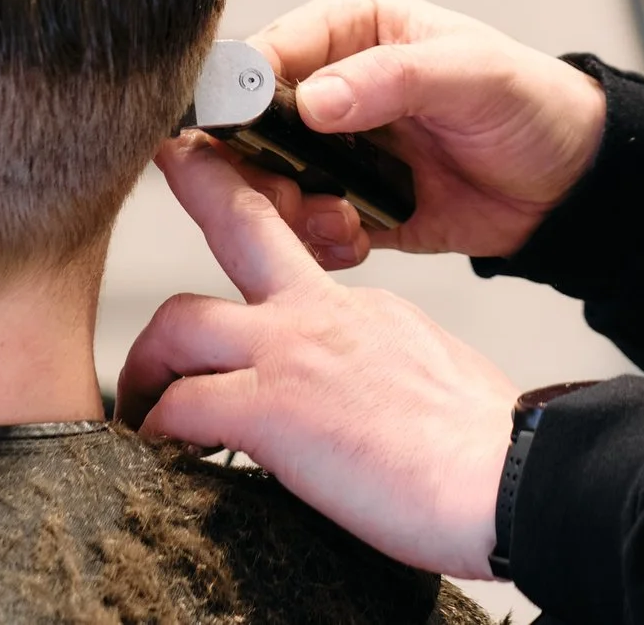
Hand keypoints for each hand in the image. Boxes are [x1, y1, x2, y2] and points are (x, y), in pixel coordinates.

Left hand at [117, 138, 518, 578]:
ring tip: (139, 401)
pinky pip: (179, 407)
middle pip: (238, 227)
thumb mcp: (432, 375)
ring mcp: (290, 352)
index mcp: (365, 306)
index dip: (260, 256)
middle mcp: (321, 312)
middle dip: (199, 189)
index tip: (241, 241)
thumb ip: (382, 368)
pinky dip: (157, 429)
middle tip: (171, 171)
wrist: (504, 473)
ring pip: (179, 321)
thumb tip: (360, 403)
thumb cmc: (485, 448)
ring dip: (146, 363)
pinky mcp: (268, 407)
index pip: (294, 269)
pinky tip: (160, 451)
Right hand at [236, 0, 606, 267]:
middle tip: (302, 195)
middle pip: (247, 127)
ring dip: (290, 213)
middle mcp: (330, 84)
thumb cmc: (530, 101)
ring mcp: (335, 147)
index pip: (265, 51)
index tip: (246, 135)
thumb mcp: (472, 73)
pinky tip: (357, 240)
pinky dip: (318, 243)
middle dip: (261, 171)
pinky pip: (302, 229)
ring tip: (340, 222)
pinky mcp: (348, 202)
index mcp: (349, 26)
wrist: (567, 181)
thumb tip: (316, 99)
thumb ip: (393, 78)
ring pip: (265, 184)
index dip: (242, 95)